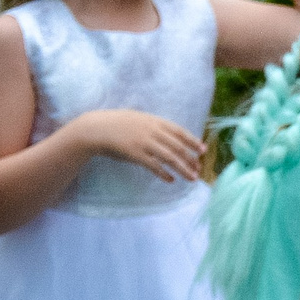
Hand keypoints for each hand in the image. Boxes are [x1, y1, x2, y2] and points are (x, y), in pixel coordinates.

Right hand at [72, 109, 206, 181]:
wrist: (96, 128)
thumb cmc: (118, 125)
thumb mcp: (140, 120)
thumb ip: (155, 128)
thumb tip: (170, 139)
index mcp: (155, 121)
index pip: (180, 132)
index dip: (193, 141)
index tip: (203, 150)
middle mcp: (152, 131)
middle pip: (178, 146)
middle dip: (190, 158)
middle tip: (198, 168)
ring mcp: (144, 142)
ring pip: (169, 157)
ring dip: (182, 168)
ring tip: (191, 177)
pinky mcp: (134, 154)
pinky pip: (153, 165)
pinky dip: (164, 173)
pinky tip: (171, 179)